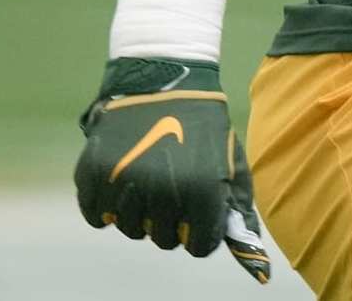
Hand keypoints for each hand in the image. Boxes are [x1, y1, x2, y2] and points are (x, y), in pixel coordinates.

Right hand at [75, 57, 270, 283]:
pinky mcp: (92, 173)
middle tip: (174, 191)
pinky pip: (96, 215)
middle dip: (172, 222)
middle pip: (164, 240)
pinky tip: (123, 181)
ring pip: (130, 229)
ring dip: (141, 213)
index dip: (201, 232)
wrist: (164, 79)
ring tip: (150, 180)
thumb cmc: (206, 126)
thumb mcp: (233, 164)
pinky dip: (106, 206)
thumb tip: (259, 271)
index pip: (199, 246)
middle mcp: (162, 191)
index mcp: (202, 191)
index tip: (198, 212)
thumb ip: (238, 212)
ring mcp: (124, 182)